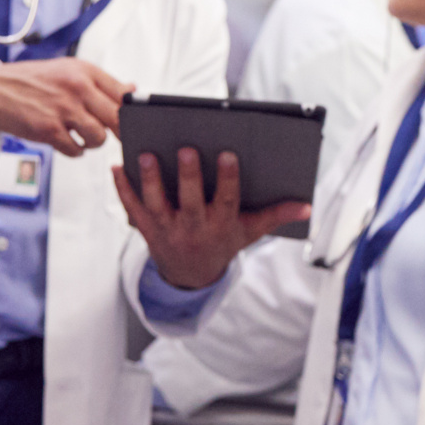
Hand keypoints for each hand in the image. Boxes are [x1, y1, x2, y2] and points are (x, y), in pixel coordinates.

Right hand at [0, 58, 131, 153]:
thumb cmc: (31, 81)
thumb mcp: (68, 70)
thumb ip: (100, 82)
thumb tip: (131, 89)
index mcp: (84, 71)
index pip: (123, 94)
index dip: (130, 111)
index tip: (129, 119)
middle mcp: (76, 88)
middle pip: (116, 118)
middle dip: (117, 131)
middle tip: (111, 133)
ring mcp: (63, 109)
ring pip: (99, 138)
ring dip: (94, 143)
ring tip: (83, 136)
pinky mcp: (48, 130)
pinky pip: (76, 150)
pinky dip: (75, 151)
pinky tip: (68, 141)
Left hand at [113, 147, 308, 291]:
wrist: (189, 275)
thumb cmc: (223, 242)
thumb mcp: (250, 232)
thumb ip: (276, 216)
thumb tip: (307, 205)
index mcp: (221, 224)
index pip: (226, 200)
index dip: (227, 178)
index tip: (228, 154)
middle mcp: (193, 227)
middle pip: (190, 201)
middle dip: (188, 177)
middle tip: (186, 149)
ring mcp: (167, 228)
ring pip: (156, 203)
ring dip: (150, 180)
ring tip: (147, 155)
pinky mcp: (146, 227)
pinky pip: (132, 207)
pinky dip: (123, 188)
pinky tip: (117, 166)